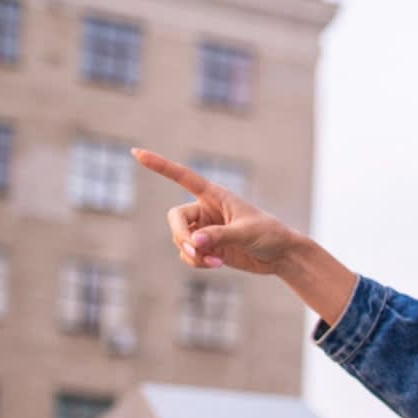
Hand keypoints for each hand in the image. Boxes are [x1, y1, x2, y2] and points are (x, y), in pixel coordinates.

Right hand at [133, 148, 298, 274]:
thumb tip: (195, 243)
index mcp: (214, 195)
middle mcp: (205, 210)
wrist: (281, 255)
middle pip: (175, 219)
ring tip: (216, 261)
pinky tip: (216, 265)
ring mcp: (205, 230)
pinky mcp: (208, 248)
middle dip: (182, 236)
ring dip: (193, 253)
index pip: (182, 176)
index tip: (136, 152)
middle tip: (197, 251)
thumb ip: (220, 236)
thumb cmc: (269, 234)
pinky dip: (197, 262)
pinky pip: (189, 255)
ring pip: (180, 240)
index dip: (159, 165)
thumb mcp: (246, 232)